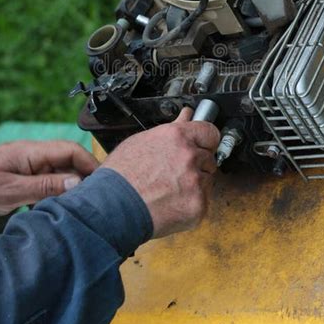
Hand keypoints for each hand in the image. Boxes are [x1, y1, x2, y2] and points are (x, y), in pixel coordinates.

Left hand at [0, 141, 98, 216]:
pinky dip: (55, 195)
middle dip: (84, 179)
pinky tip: (57, 211)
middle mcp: (34, 156)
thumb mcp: (10, 191)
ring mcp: (29, 166)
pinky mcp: (24, 177)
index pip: (71, 150)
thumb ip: (44, 187)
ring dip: (69, 190)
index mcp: (32, 152)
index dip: (91, 164)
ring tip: (79, 209)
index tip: (104, 183)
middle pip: (69, 163)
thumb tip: (76, 183)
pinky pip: (47, 183)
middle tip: (95, 201)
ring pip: (59, 175)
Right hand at [103, 108, 219, 237]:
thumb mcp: (141, 142)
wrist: (112, 207)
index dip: (206, 140)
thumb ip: (171, 130)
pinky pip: (202, 201)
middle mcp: (190, 156)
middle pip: (208, 157)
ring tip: (168, 190)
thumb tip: (186, 116)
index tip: (202, 145)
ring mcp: (195, 181)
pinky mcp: (198, 204)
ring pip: (206, 180)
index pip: (211, 132)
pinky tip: (170, 203)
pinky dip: (190, 204)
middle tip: (175, 173)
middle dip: (196, 164)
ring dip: (194, 184)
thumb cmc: (120, 176)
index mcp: (177, 136)